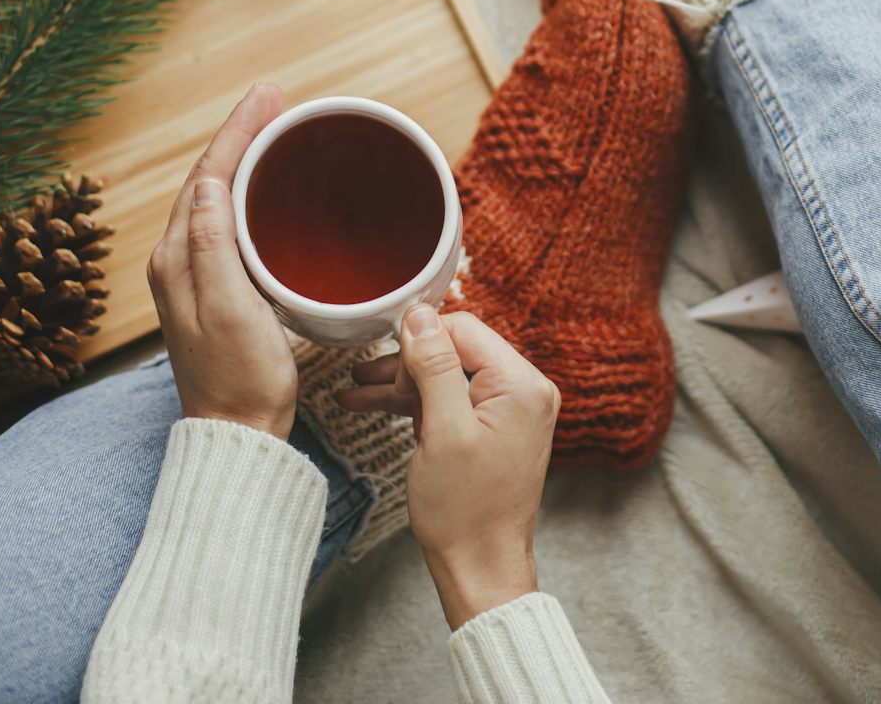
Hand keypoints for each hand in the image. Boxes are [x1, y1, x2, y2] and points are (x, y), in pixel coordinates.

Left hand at [146, 82, 296, 440]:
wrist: (237, 430)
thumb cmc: (240, 379)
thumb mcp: (231, 310)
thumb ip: (214, 247)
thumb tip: (210, 184)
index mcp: (176, 260)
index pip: (207, 176)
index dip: (238, 131)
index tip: (268, 95)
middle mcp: (176, 262)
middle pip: (208, 180)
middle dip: (240, 135)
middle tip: (275, 100)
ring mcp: (192, 276)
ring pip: (216, 199)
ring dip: (243, 161)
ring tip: (274, 131)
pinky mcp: (214, 290)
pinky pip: (227, 224)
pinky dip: (248, 196)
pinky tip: (269, 193)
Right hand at [336, 306, 558, 627]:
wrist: (480, 566)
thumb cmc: (465, 510)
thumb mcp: (442, 430)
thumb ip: (433, 366)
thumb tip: (419, 314)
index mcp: (521, 385)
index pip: (464, 329)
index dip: (418, 338)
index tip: (381, 355)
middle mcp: (525, 391)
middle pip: (455, 349)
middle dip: (407, 364)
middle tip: (366, 382)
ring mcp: (511, 410)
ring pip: (447, 375)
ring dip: (403, 384)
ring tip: (355, 390)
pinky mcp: (494, 428)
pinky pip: (452, 401)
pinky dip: (417, 405)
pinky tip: (373, 404)